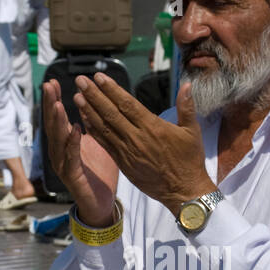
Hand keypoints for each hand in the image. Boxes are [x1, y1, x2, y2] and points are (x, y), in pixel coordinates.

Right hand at [42, 78, 118, 226]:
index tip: (53, 81)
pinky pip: (71, 158)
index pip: (57, 118)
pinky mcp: (72, 177)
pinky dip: (73, 143)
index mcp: (65, 143)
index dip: (54, 100)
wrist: (102, 204)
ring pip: (58, 140)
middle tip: (49, 85)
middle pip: (52, 125)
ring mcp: (63, 165)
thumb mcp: (98, 143)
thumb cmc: (99, 173)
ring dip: (58, 121)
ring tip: (58, 103)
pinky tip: (76, 129)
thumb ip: (91, 125)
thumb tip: (88, 103)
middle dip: (50, 104)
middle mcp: (59, 152)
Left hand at [73, 75, 213, 216]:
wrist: (183, 192)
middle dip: (94, 96)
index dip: (111, 90)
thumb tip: (186, 85)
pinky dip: (94, 131)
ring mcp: (128, 152)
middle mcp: (137, 138)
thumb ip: (187, 107)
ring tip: (77, 97)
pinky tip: (84, 120)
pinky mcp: (123, 164)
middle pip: (111, 113)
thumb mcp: (193, 132)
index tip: (99, 77)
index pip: (127, 104)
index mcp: (152, 128)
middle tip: (80, 81)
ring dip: (89, 112)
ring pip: (104, 128)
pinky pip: (105, 144)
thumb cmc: (189, 161)